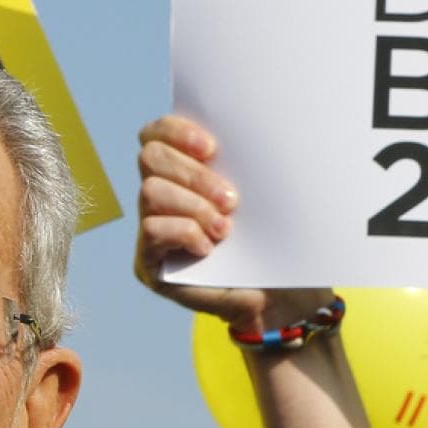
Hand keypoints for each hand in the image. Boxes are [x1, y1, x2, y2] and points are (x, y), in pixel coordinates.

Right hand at [135, 114, 333, 332]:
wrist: (278, 295)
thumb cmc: (272, 239)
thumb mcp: (259, 194)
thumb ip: (240, 163)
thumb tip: (243, 134)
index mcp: (182, 169)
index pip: (156, 134)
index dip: (178, 131)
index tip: (214, 148)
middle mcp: (160, 194)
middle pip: (151, 158)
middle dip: (194, 175)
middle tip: (231, 200)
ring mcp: (150, 228)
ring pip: (150, 192)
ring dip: (194, 207)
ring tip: (225, 228)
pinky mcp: (149, 261)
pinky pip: (152, 230)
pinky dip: (185, 233)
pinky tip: (209, 247)